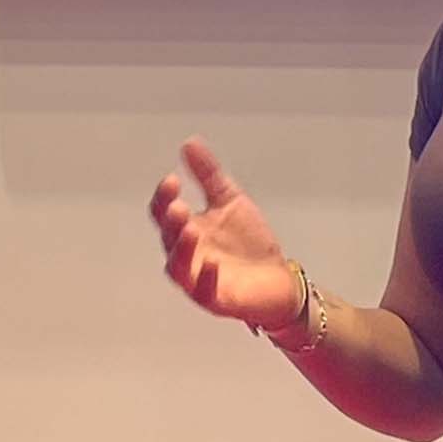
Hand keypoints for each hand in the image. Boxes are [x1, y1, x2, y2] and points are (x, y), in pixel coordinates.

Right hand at [148, 137, 301, 329]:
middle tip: (178, 206)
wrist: (278, 277)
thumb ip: (208, 174)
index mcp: (187, 229)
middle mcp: (187, 255)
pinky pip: (204, 292)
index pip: (164, 212)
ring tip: (191, 229)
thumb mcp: (230, 200)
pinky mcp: (217, 299)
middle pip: (168, 238)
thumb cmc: (249, 241)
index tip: (172, 179)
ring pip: (178, 268)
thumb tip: (189, 143)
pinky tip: (211, 264)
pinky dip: (205, 278)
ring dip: (181, 249)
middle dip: (171, 222)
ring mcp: (198, 279)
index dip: (164, 197)